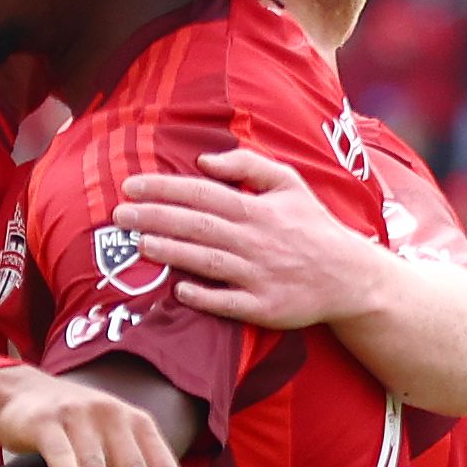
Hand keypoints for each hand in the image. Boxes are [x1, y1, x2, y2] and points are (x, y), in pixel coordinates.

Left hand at [114, 147, 393, 330]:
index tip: (130, 186)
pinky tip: (178, 290)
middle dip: (155, 218)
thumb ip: (249, 165)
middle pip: (197, 225)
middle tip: (118, 215)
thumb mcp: (290, 183)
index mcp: (258, 208)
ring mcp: (259, 275)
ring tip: (139, 244)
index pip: (202, 194)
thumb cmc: (311, 226)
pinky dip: (204, 296)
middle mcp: (256, 240)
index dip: (164, 189)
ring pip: (208, 261)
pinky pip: (228, 303)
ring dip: (172, 252)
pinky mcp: (264, 307)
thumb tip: (204, 159)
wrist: (349, 276)